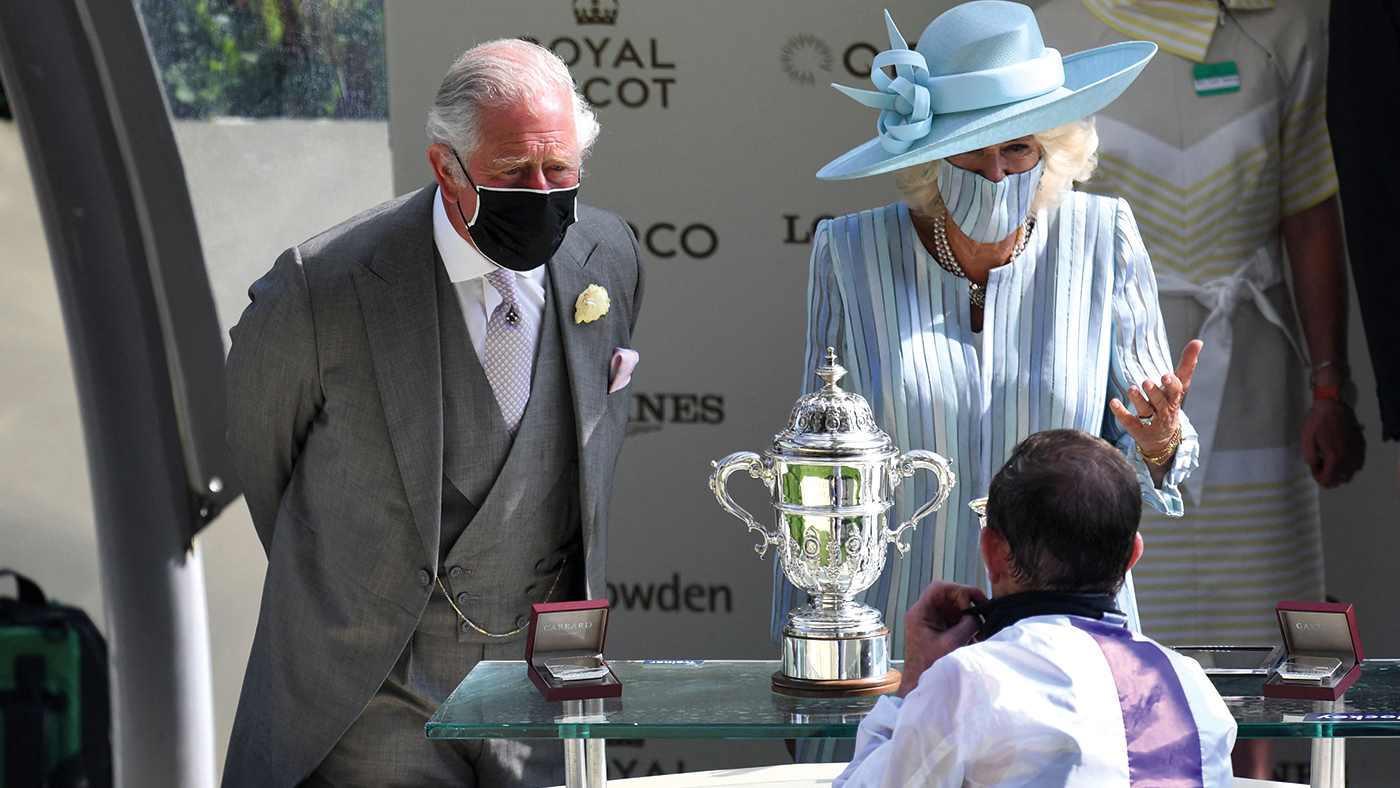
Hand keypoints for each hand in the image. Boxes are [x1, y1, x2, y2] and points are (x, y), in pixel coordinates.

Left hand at [897, 580, 986, 697]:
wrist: (921, 688)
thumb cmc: (930, 669)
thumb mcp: (952, 644)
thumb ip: (967, 625)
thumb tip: (977, 616)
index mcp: (919, 614)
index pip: (939, 588)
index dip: (958, 591)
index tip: (970, 605)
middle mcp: (924, 615)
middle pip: (949, 596)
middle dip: (968, 603)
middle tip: (982, 613)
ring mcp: (933, 623)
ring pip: (955, 608)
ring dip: (970, 616)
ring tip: (980, 630)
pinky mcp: (940, 632)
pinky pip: (956, 620)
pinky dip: (968, 626)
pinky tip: (976, 637)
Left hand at [1110, 339, 1203, 455]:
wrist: (1164, 440)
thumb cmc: (1170, 404)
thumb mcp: (1179, 386)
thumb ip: (1187, 364)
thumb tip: (1198, 341)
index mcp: (1174, 398)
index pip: (1178, 389)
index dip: (1172, 383)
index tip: (1167, 376)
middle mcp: (1164, 409)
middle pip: (1161, 401)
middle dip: (1155, 392)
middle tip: (1147, 382)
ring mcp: (1151, 421)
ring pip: (1145, 410)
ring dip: (1138, 400)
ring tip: (1132, 389)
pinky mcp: (1138, 429)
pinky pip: (1129, 421)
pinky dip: (1121, 413)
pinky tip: (1114, 402)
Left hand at [1301, 398, 1364, 486]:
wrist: (1333, 405)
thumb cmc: (1317, 421)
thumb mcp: (1306, 439)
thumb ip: (1310, 457)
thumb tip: (1315, 466)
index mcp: (1335, 457)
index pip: (1330, 481)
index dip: (1319, 478)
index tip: (1315, 467)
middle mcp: (1349, 457)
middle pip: (1341, 479)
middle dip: (1330, 475)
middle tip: (1321, 462)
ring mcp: (1358, 451)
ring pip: (1351, 472)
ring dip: (1340, 470)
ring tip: (1330, 458)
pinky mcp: (1361, 445)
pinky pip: (1358, 463)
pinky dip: (1349, 463)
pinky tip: (1340, 453)